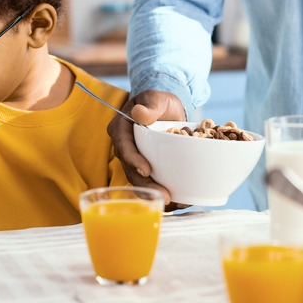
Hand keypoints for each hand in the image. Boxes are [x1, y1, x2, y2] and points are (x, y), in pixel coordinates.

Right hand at [107, 90, 189, 209]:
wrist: (167, 110)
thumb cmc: (159, 102)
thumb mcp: (156, 98)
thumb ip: (150, 105)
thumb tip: (140, 114)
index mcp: (121, 130)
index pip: (124, 147)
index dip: (133, 161)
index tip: (146, 171)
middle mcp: (126, 148)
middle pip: (131, 172)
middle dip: (146, 187)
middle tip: (165, 197)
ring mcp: (137, 160)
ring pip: (141, 182)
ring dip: (156, 196)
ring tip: (175, 204)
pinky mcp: (150, 168)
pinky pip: (153, 184)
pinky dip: (165, 194)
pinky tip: (180, 202)